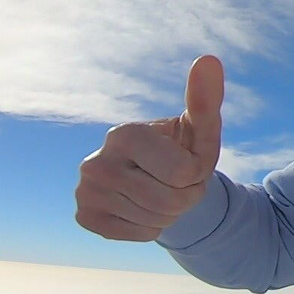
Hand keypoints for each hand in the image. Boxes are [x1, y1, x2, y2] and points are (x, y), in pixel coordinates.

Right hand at [75, 55, 224, 240]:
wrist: (156, 174)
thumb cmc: (183, 146)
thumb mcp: (200, 126)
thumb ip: (205, 97)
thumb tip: (209, 59)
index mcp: (125, 134)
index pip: (183, 173)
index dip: (197, 174)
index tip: (187, 160)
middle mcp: (96, 162)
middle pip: (171, 201)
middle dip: (188, 196)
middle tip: (179, 181)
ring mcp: (86, 191)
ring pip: (156, 220)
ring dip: (172, 213)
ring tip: (163, 190)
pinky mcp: (85, 216)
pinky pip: (140, 234)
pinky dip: (153, 227)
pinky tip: (144, 206)